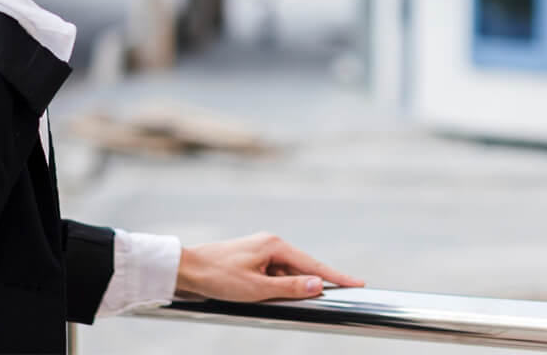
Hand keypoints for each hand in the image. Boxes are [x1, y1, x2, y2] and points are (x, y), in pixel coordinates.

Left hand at [173, 231, 364, 302]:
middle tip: (345, 295)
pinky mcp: (252, 262)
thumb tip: (317, 284)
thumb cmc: (219, 277)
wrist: (187, 270)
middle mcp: (270, 244)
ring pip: (289, 275)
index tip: (359, 284)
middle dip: (319, 284)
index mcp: (274, 245)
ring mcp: (261, 252)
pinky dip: (282, 289)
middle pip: (303, 268)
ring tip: (304, 301)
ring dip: (296, 289)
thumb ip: (289, 287)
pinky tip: (281, 300)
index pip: (313, 264)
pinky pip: (276, 277)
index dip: (336, 276)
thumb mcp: (256, 288)